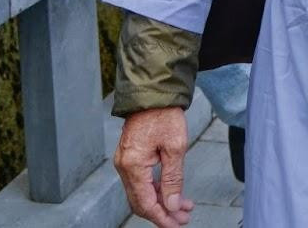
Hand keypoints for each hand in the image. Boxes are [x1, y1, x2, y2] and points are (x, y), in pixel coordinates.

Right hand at [114, 107, 193, 226]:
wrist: (154, 93)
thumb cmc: (164, 115)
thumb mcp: (175, 147)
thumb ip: (173, 179)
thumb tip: (172, 205)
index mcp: (133, 165)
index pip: (145, 203)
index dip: (161, 218)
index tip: (176, 225)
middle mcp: (124, 166)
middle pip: (141, 202)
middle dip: (163, 213)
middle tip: (183, 219)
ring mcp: (125, 162)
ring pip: (141, 193)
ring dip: (162, 202)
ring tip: (184, 207)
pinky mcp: (130, 157)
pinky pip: (141, 182)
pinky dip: (157, 189)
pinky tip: (172, 192)